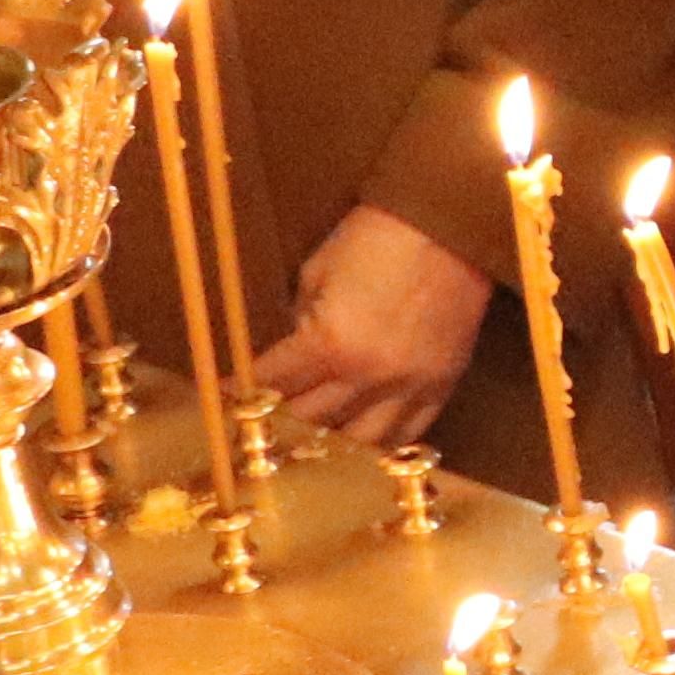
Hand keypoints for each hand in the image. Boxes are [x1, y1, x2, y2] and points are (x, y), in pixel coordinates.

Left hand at [250, 205, 494, 454]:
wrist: (450, 223)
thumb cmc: (377, 236)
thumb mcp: (319, 270)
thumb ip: (301, 317)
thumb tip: (291, 352)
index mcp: (330, 343)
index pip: (273, 382)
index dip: (243, 393)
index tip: (224, 402)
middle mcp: (368, 375)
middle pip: (310, 421)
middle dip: (278, 425)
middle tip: (259, 431)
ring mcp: (409, 386)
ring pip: (359, 442)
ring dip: (329, 447)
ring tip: (309, 451)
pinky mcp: (442, 385)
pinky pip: (409, 434)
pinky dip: (382, 446)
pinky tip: (363, 451)